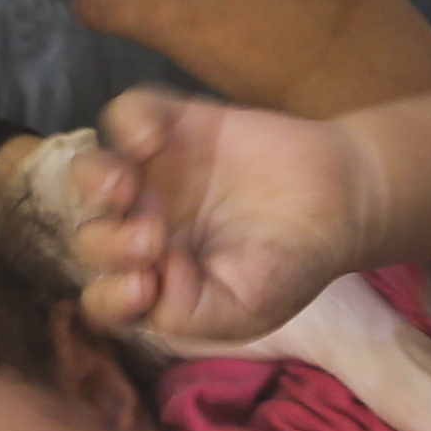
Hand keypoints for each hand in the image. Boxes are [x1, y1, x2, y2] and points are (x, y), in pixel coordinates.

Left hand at [64, 81, 387, 351]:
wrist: (340, 200)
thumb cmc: (292, 263)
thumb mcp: (249, 309)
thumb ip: (194, 314)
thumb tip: (150, 285)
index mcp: (154, 282)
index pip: (105, 299)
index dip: (111, 296)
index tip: (146, 286)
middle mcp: (141, 229)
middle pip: (90, 238)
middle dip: (109, 243)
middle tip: (152, 236)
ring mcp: (151, 176)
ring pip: (90, 175)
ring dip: (95, 182)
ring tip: (127, 184)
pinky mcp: (170, 126)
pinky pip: (125, 116)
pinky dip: (130, 123)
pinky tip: (157, 138)